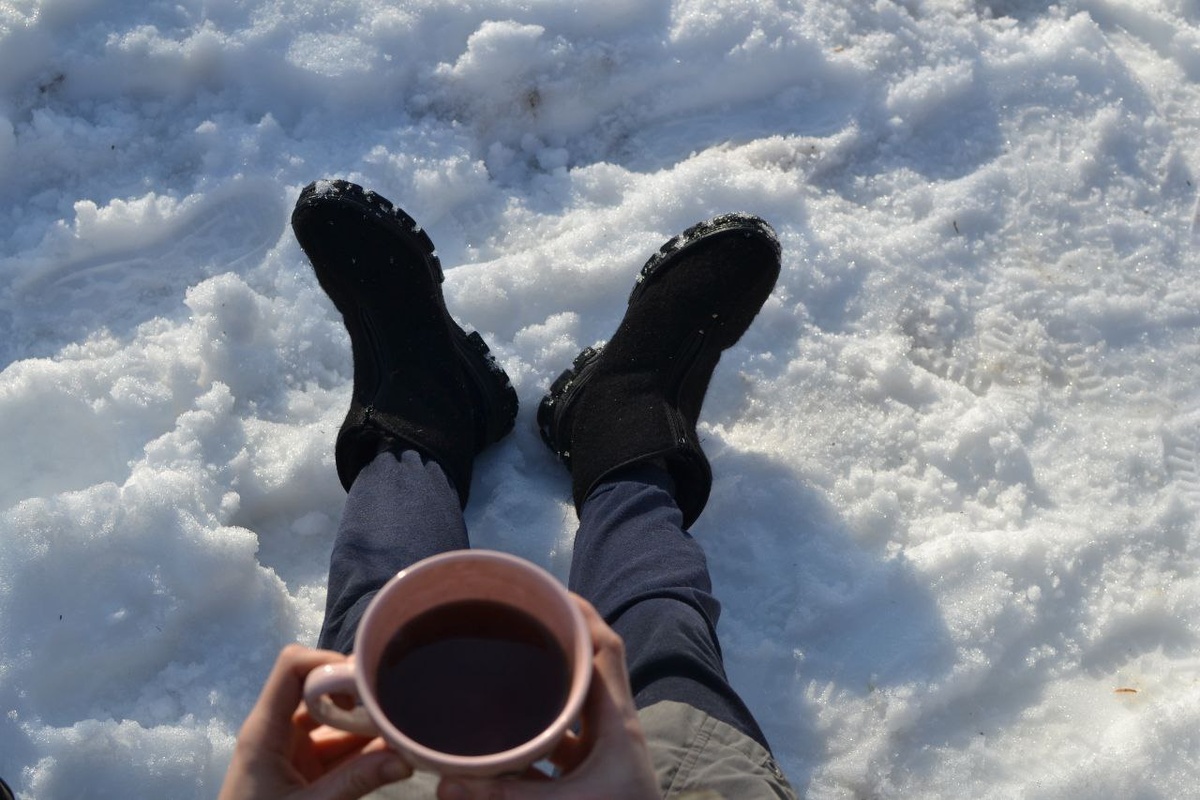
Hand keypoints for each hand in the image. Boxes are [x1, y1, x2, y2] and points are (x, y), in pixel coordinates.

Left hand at [219, 644, 412, 799]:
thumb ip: (355, 782)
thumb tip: (406, 758)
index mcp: (265, 730)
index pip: (292, 667)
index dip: (328, 663)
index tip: (365, 683)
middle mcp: (278, 729)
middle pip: (319, 688)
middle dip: (358, 692)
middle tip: (397, 699)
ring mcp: (293, 747)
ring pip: (335, 718)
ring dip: (366, 722)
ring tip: (405, 724)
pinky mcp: (305, 767)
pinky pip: (338, 745)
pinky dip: (364, 746)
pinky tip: (393, 748)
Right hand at [436, 596, 660, 799]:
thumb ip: (506, 796)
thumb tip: (445, 784)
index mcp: (616, 721)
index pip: (604, 649)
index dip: (580, 615)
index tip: (546, 591)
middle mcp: (613, 726)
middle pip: (590, 666)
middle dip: (558, 641)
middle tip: (514, 620)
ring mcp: (605, 751)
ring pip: (576, 703)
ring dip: (547, 685)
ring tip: (506, 666)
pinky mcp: (593, 773)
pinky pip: (564, 738)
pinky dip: (538, 730)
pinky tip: (506, 734)